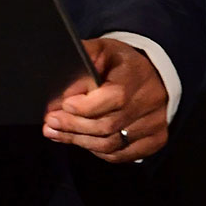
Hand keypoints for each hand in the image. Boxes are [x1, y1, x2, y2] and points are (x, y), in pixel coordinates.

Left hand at [43, 37, 168, 162]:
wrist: (152, 74)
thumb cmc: (119, 62)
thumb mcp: (100, 50)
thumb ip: (81, 62)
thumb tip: (62, 89)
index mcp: (136, 75)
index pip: (114, 97)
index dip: (86, 106)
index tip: (63, 105)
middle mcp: (150, 102)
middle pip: (107, 125)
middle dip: (73, 126)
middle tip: (50, 122)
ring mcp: (155, 124)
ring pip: (111, 144)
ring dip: (79, 140)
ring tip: (56, 133)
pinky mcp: (155, 140)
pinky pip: (120, 155)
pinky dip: (96, 150)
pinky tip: (80, 140)